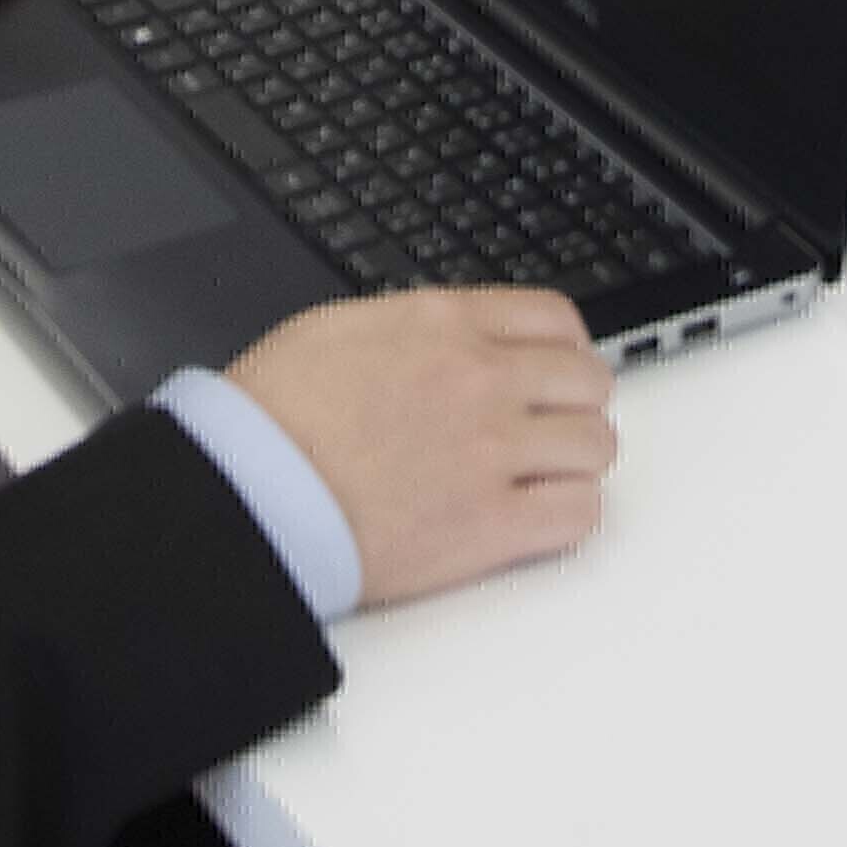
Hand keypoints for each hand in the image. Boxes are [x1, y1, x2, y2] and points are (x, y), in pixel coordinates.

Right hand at [222, 287, 619, 602]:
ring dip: (576, 459)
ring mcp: (492, 453)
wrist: (250, 494)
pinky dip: (570, 513)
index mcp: (445, 324)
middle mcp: (481, 380)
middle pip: (589, 381)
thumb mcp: (338, 328)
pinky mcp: (490, 526)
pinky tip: (540, 515)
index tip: (558, 369)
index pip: (556, 320)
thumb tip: (442, 339)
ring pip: (596, 446)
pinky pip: (578, 513)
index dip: (566, 348)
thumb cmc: (270, 418)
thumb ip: (412, 326)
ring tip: (546, 474)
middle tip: (551, 426)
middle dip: (575, 403)